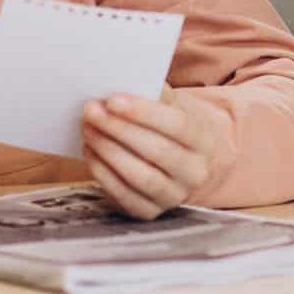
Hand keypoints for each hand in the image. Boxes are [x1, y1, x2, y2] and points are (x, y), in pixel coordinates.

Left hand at [80, 90, 230, 219]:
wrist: (182, 159)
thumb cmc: (171, 124)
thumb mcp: (173, 105)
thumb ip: (154, 94)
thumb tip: (121, 81)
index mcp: (204, 140)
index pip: (178, 125)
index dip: (143, 113)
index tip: (113, 99)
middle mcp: (195, 172)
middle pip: (157, 151)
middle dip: (119, 129)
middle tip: (91, 111)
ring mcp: (174, 196)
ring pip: (141, 177)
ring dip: (109, 151)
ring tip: (88, 130)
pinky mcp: (151, 212)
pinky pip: (125, 196)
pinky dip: (104, 174)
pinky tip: (91, 152)